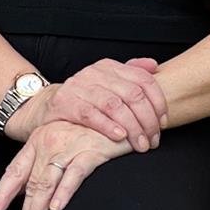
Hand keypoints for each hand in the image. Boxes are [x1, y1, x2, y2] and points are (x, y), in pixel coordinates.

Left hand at [0, 121, 128, 209]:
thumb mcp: (61, 141)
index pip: (16, 170)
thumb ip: (43, 164)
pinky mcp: (92, 150)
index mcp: (38, 141)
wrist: (119, 111)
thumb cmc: (90, 131)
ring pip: (47, 183)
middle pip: (31, 184)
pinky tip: (56, 208)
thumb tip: (24, 192)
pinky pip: (75, 174)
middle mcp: (50, 142)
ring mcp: (70, 146)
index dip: (3, 191)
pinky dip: (65, 191)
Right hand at [40, 58, 167, 150]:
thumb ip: (132, 73)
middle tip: (153, 139)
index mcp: (110, 66)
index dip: (158, 102)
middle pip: (132, 94)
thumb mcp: (108, 82)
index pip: (143, 80)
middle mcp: (96, 72)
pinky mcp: (65, 103)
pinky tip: (119, 137)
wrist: (46, 105)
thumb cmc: (84, 98)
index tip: (163, 122)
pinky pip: (91, 115)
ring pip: (114, 105)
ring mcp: (79, 86)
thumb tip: (155, 66)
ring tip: (140, 144)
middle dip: (147, 120)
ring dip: (132, 127)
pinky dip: (108, 126)